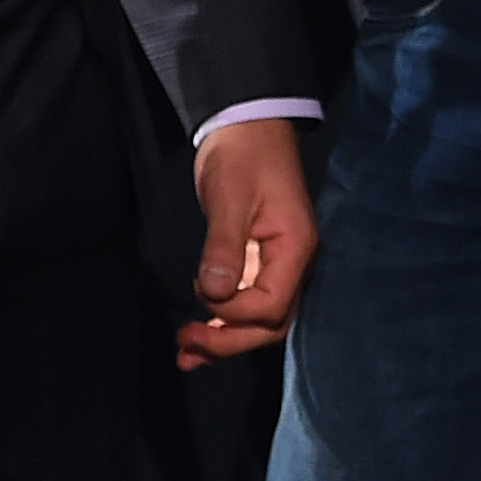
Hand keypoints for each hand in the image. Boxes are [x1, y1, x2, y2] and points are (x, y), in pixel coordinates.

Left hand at [177, 117, 316, 369]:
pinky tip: (196, 340)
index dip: (236, 313)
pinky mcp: (258, 264)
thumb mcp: (230, 196)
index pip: (273, 305)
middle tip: (186, 341)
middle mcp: (292, 264)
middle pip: (270, 324)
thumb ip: (224, 246)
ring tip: (185, 353)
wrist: (247, 127)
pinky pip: (245, 305)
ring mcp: (277, 266)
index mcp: (295, 247)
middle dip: (229, 340)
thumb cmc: (242, 155)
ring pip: (258, 321)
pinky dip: (222, 325)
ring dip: (224, 341)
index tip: (201, 293)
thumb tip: (212, 293)